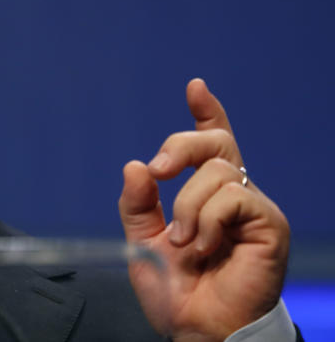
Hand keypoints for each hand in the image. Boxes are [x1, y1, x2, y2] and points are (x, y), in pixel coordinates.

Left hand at [118, 78, 288, 340]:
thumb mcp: (142, 241)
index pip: (210, 144)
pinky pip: (233, 196)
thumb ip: (137, 204)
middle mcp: (232, 194)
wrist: (198, 326)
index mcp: (205, 194)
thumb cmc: (176, 289)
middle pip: (214, 142)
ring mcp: (253, 208)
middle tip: (158, 170)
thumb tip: (135, 166)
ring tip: (185, 242)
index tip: (195, 87)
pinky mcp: (269, 224)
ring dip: (187, 206)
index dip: (206, 113)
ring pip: (217, 171)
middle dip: (180, 145)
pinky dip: (207, 218)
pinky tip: (204, 245)